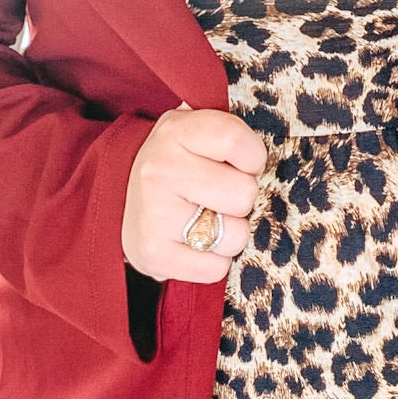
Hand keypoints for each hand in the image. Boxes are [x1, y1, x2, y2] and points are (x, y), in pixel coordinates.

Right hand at [122, 101, 268, 284]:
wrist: (124, 205)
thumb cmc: (179, 168)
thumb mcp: (197, 136)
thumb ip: (231, 139)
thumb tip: (273, 159)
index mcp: (176, 130)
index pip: (236, 140)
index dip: (252, 158)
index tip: (242, 165)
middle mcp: (159, 167)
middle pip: (245, 193)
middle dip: (241, 201)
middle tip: (218, 198)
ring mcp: (154, 211)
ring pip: (236, 235)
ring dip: (230, 234)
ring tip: (205, 221)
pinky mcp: (153, 253)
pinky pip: (216, 268)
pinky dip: (213, 262)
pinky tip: (193, 245)